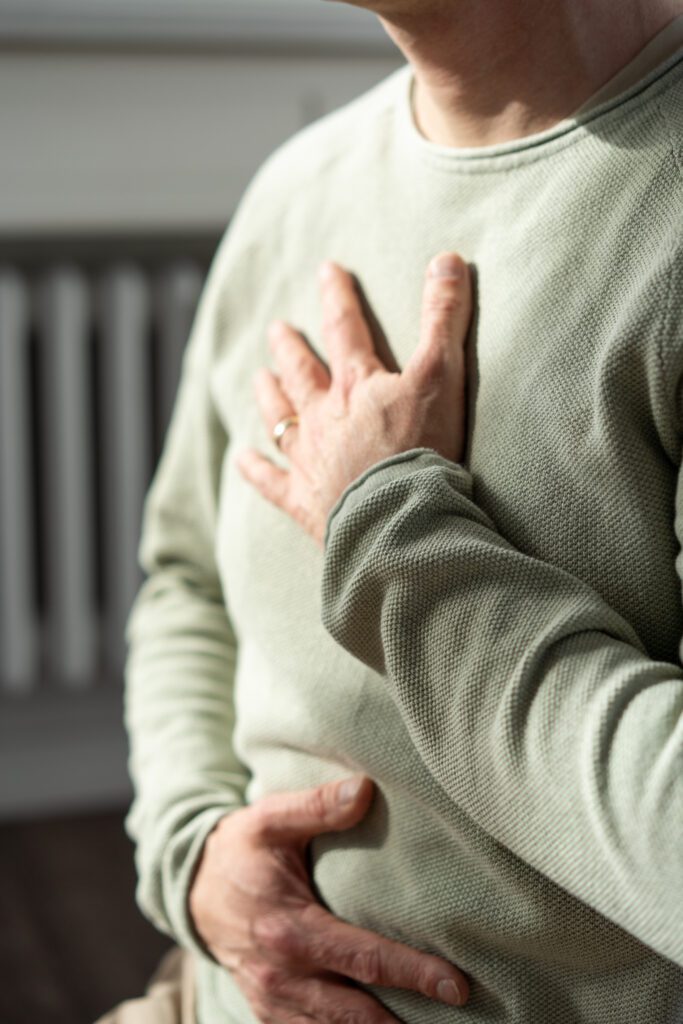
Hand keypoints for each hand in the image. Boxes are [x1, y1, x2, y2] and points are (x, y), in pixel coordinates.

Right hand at [189, 776, 468, 1021]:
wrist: (192, 888)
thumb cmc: (240, 849)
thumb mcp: (270, 819)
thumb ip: (316, 806)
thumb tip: (364, 789)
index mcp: (287, 928)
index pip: (361, 958)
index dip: (411, 973)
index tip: (455, 985)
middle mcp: (280, 975)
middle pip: (356, 1011)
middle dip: (408, 1021)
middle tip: (457, 1014)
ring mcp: (272, 1000)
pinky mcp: (268, 1013)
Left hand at [238, 253, 470, 544]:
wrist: (399, 517)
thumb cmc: (424, 447)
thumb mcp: (442, 374)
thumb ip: (444, 317)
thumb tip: (447, 258)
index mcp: (356, 384)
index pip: (344, 327)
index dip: (337, 296)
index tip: (327, 271)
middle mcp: (323, 416)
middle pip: (301, 372)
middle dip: (290, 347)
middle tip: (277, 329)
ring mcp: (308, 459)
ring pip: (279, 418)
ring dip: (269, 396)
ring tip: (260, 378)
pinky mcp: (303, 500)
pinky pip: (270, 480)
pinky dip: (254, 469)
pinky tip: (241, 459)